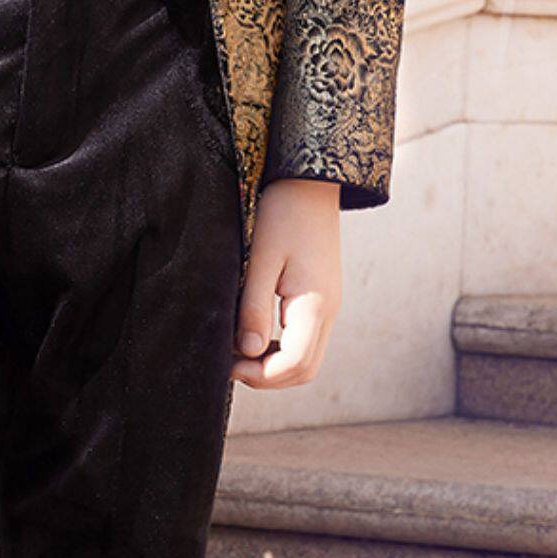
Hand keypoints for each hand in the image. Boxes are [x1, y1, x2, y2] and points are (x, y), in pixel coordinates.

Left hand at [231, 178, 342, 388]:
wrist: (311, 181)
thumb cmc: (283, 213)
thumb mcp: (261, 259)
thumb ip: (253, 307)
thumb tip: (245, 351)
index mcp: (316, 305)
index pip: (294, 365)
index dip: (260, 375)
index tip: (227, 365)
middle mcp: (329, 311)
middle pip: (305, 370)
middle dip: (267, 377)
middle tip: (230, 364)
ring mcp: (329, 305)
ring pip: (307, 358)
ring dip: (274, 365)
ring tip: (238, 351)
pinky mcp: (321, 297)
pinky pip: (305, 338)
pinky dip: (281, 348)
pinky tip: (254, 334)